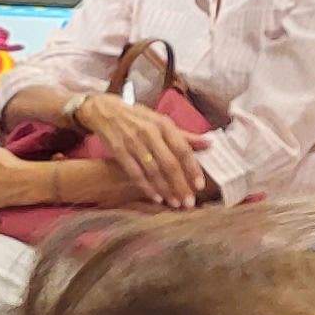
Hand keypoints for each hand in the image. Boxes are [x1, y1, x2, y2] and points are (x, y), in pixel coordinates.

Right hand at [70, 93, 210, 208]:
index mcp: (163, 124)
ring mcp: (133, 142)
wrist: (105, 110)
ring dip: (165, 189)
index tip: (199, 186)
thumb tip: (209, 143)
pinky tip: (155, 198)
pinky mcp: (118, 150)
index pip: (182, 149)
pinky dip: (146, 187)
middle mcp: (149, 133)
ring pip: (153, 170)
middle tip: (188, 202)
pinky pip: (135, 172)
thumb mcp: (161, 121)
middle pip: (169, 163)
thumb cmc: (138, 118)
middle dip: (180, 185)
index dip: (192, 168)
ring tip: (175, 203)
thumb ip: (184, 135)